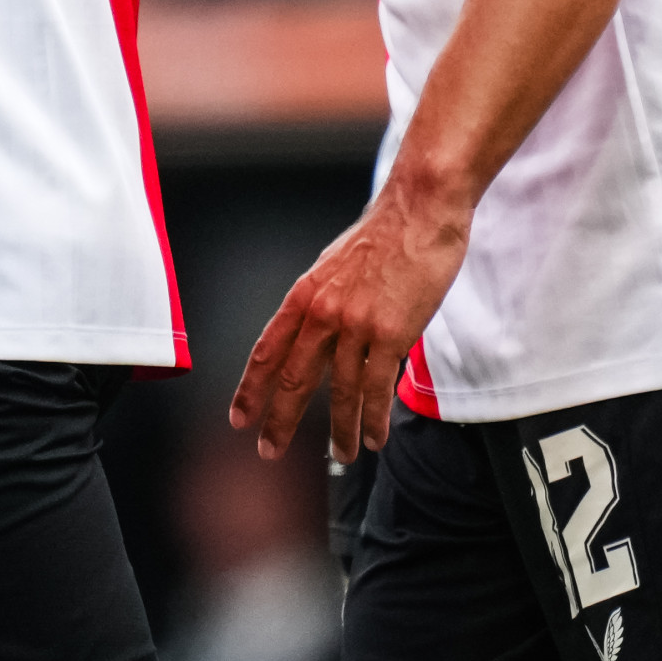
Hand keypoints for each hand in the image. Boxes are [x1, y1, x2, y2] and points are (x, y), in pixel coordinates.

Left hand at [229, 181, 471, 465]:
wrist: (421, 208)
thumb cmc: (386, 231)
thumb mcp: (336, 263)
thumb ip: (324, 299)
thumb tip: (316, 328)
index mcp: (306, 293)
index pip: (267, 350)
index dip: (251, 389)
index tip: (240, 417)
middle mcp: (323, 311)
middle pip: (294, 379)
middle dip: (280, 421)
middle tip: (269, 450)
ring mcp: (356, 324)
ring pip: (340, 392)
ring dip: (340, 429)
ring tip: (342, 452)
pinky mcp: (391, 334)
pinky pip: (376, 389)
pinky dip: (373, 419)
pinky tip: (373, 435)